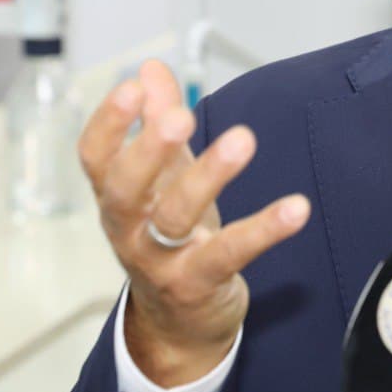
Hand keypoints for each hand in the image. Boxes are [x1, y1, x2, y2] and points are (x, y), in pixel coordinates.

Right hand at [77, 59, 310, 385]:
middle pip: (125, 189)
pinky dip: (264, 229)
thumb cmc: (169, 235)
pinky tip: (297, 207)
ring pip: (176, 218)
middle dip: (150, 151)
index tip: (132, 87)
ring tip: (243, 139)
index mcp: (117, 197)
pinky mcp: (200, 284)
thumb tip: (151, 67)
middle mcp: (129, 229)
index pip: (95, 159)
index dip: (107, 123)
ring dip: (209, 176)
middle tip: (180, 117)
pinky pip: (230, 254)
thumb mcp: (163, 178)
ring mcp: (161, 261)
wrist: (179, 323)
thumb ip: (157, 120)